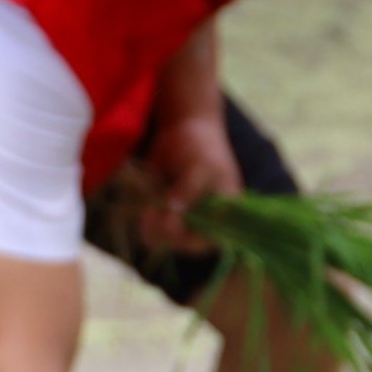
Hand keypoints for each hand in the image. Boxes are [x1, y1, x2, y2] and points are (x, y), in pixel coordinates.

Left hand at [115, 106, 239, 259]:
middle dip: (168, 234)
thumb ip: (188, 190)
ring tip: (148, 211)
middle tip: (154, 216)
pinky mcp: (165, 212)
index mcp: (225, 213)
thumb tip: (174, 211)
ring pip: (167, 240)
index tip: (174, 225)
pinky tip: (145, 211)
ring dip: (155, 230)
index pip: (211, 241)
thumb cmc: (201, 146)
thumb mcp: (200, 166)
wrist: (183, 127)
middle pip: (186, 244)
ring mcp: (184, 217)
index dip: (192, 240)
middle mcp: (206, 220)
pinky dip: (147, 225)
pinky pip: (154, 230)